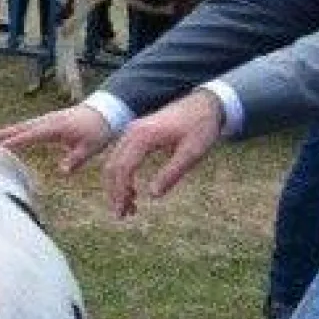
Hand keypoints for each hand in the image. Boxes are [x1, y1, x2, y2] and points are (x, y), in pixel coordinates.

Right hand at [0, 104, 114, 175]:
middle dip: (2, 134)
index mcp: (54, 128)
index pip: (28, 136)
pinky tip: (12, 135)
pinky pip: (29, 125)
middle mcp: (47, 121)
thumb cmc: (99, 130)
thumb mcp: (90, 147)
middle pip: (20, 128)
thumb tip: (62, 172)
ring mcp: (47, 119)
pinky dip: (17, 130)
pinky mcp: (50, 120)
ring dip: (7, 131)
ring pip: (23, 126)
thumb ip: (75, 159)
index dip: (12, 142)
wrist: (107, 111)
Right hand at [100, 91, 224, 216]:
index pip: (123, 168)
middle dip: (114, 192)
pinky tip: (133, 191)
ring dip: (117, 185)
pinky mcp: (137, 133)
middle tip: (122, 215)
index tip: (122, 212)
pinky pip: (122, 156)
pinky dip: (122, 175)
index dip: (120, 192)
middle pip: (113, 166)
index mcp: (144, 136)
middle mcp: (132, 132)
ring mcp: (132, 131)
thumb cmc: (201, 127)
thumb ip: (171, 173)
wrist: (205, 103)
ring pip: (115, 162)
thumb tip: (152, 196)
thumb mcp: (192, 153)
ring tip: (129, 207)